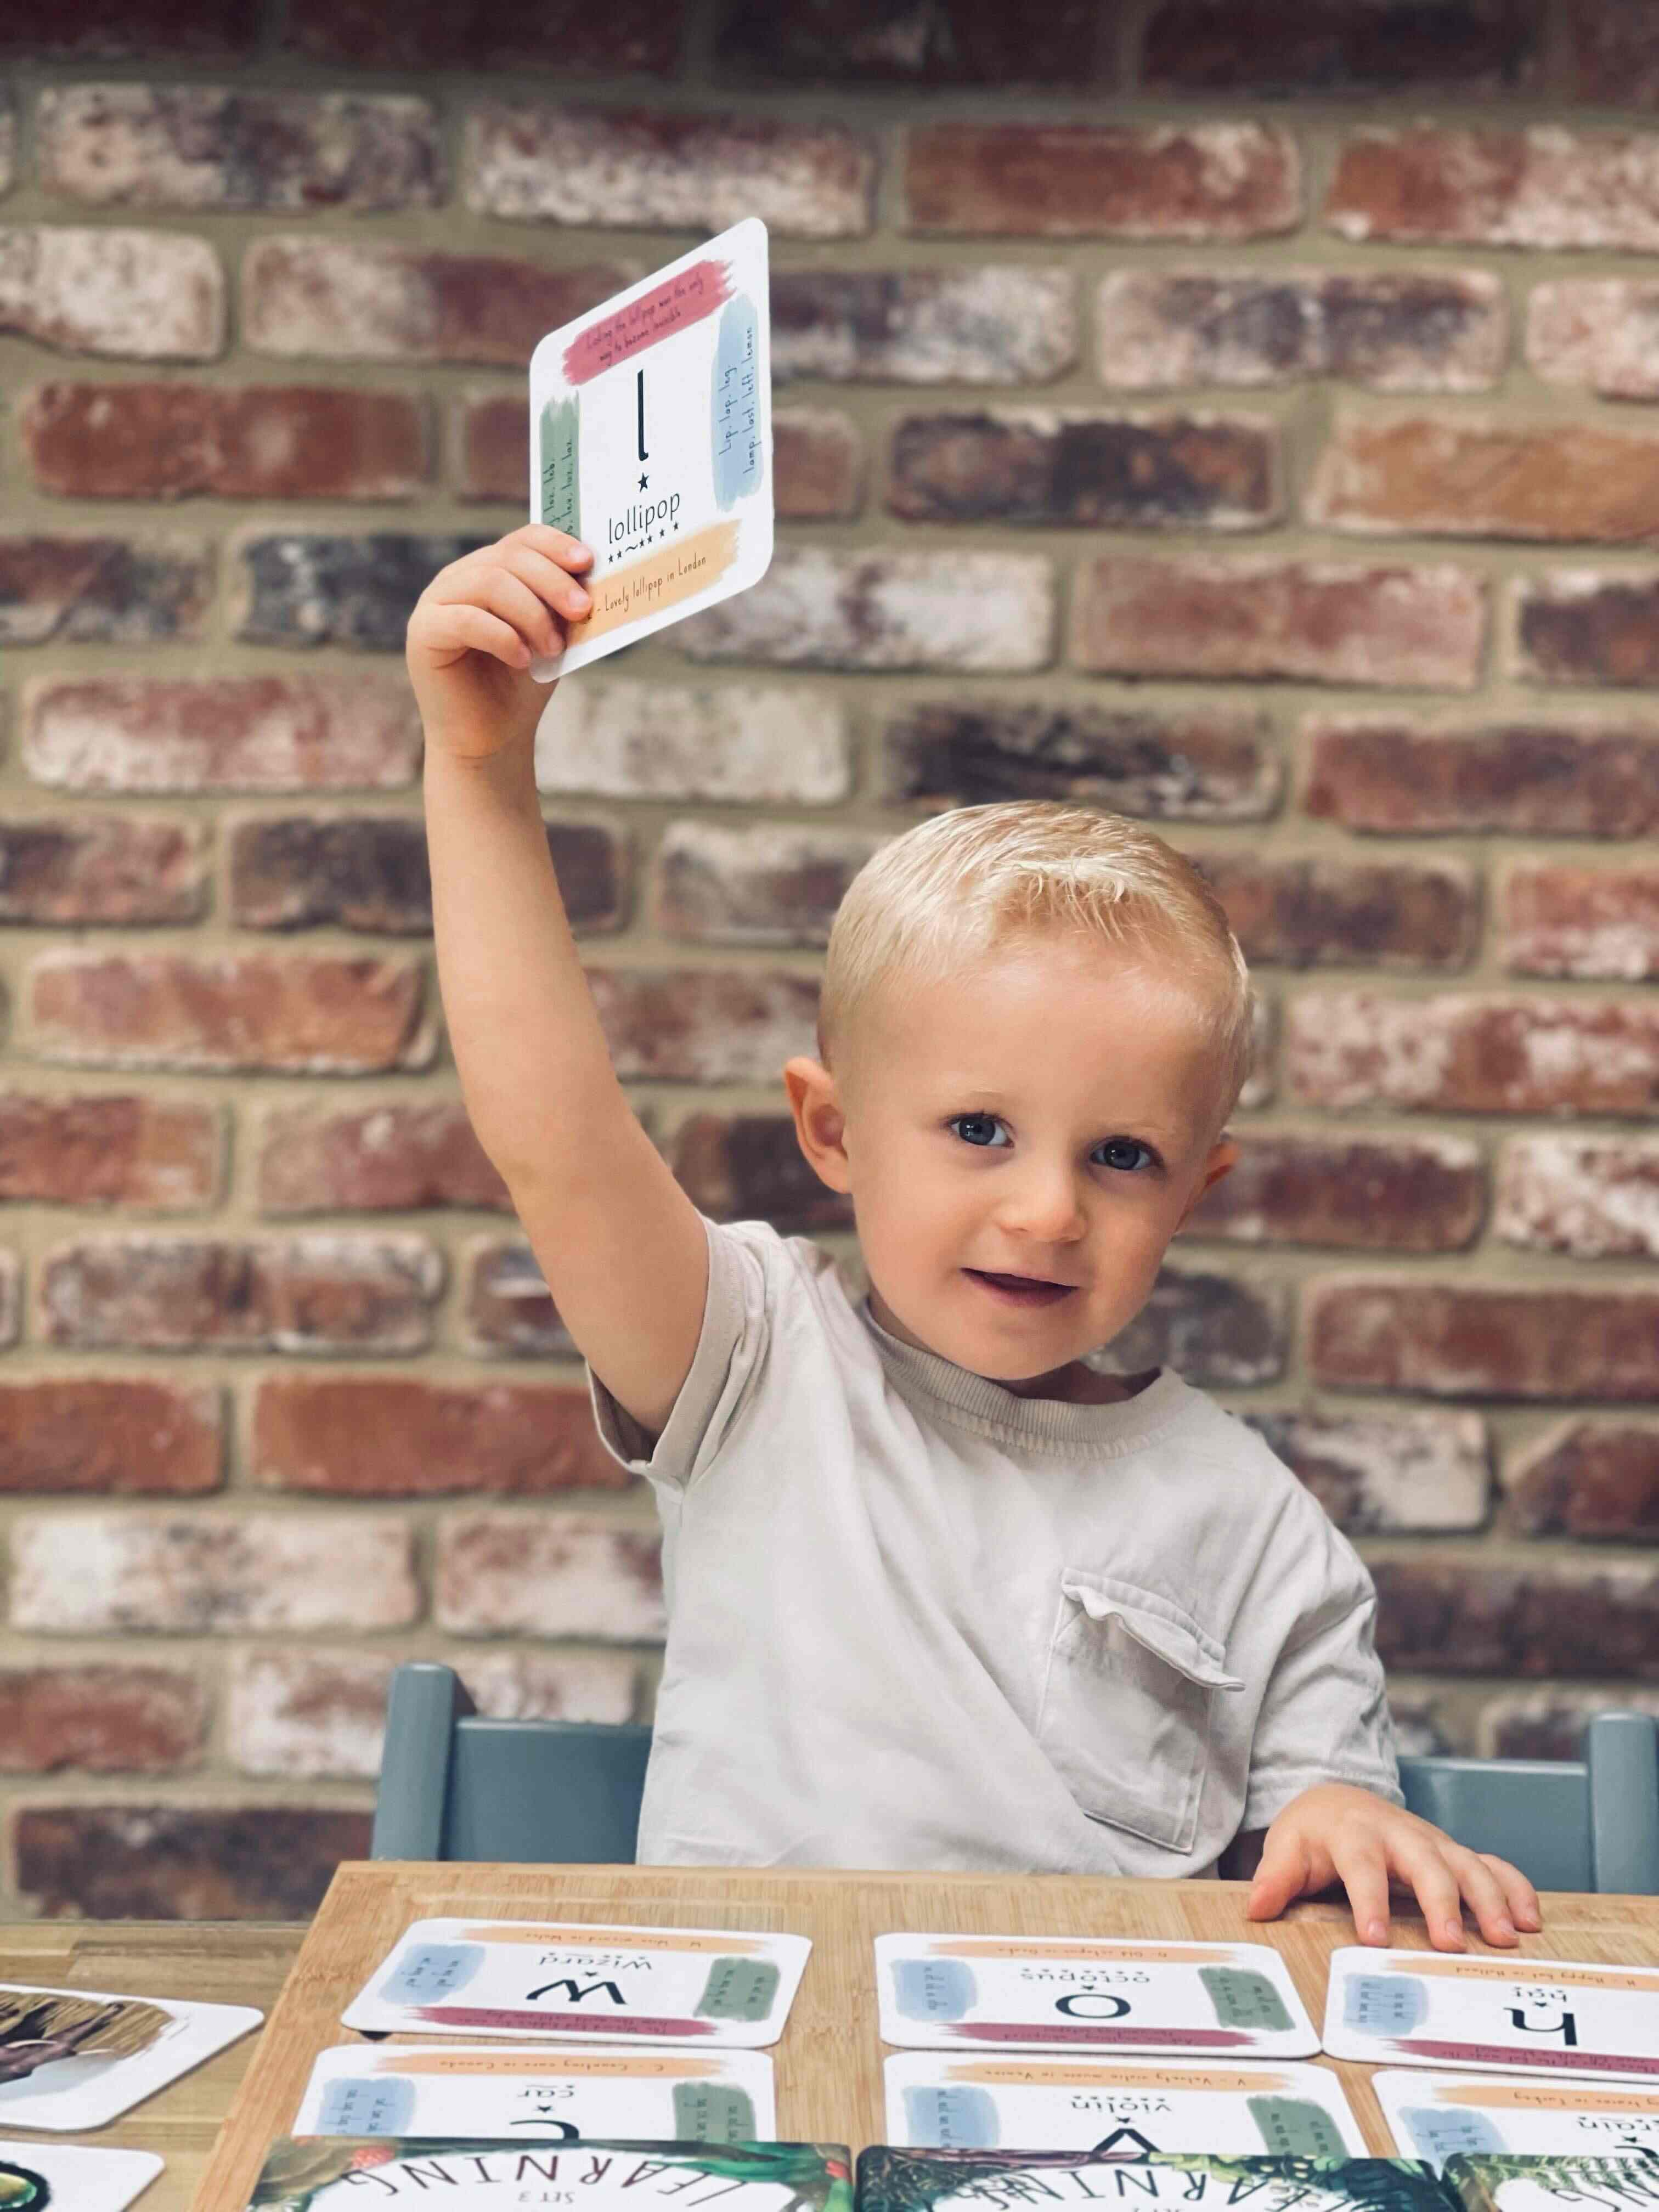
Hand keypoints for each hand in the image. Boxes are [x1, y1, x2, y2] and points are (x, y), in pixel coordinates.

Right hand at [406, 524, 594, 762]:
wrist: (491, 741)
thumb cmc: (521, 688)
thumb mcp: (552, 637)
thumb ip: (562, 606)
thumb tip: (593, 576)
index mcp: (490, 571)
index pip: (522, 540)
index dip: (555, 544)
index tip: (586, 562)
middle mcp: (459, 579)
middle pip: (508, 557)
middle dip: (551, 581)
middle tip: (582, 609)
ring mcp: (436, 602)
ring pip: (488, 582)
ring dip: (531, 613)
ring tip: (554, 649)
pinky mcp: (423, 633)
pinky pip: (464, 619)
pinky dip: (501, 636)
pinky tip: (523, 659)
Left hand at [1245, 1782, 1542, 1949]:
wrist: (1339, 1797)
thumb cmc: (1313, 1833)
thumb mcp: (1286, 1848)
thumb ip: (1274, 1879)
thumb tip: (1256, 1909)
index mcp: (1354, 1834)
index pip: (1362, 1867)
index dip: (1369, 1902)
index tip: (1375, 1940)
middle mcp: (1400, 1834)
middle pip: (1425, 1863)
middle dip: (1441, 1901)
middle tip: (1451, 1944)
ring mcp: (1432, 1842)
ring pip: (1467, 1862)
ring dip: (1490, 1898)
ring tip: (1506, 1938)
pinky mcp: (1453, 1852)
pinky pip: (1492, 1864)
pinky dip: (1515, 1887)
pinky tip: (1532, 1920)